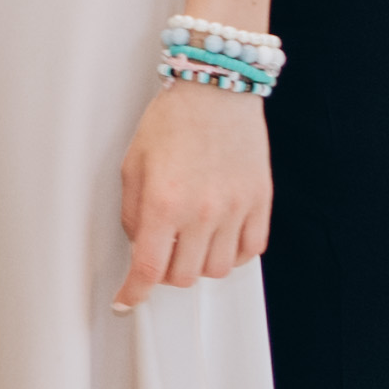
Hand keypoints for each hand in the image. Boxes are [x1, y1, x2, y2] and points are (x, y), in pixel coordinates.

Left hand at [115, 76, 273, 307]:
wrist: (216, 89)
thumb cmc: (172, 120)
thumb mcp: (133, 164)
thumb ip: (134, 213)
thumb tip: (140, 246)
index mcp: (164, 201)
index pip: (149, 268)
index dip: (134, 292)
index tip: (128, 300)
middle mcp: (202, 211)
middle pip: (184, 276)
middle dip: (165, 273)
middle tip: (161, 253)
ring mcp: (236, 208)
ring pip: (219, 270)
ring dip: (199, 265)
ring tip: (190, 242)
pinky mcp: (260, 201)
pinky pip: (252, 250)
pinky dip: (234, 254)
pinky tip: (220, 239)